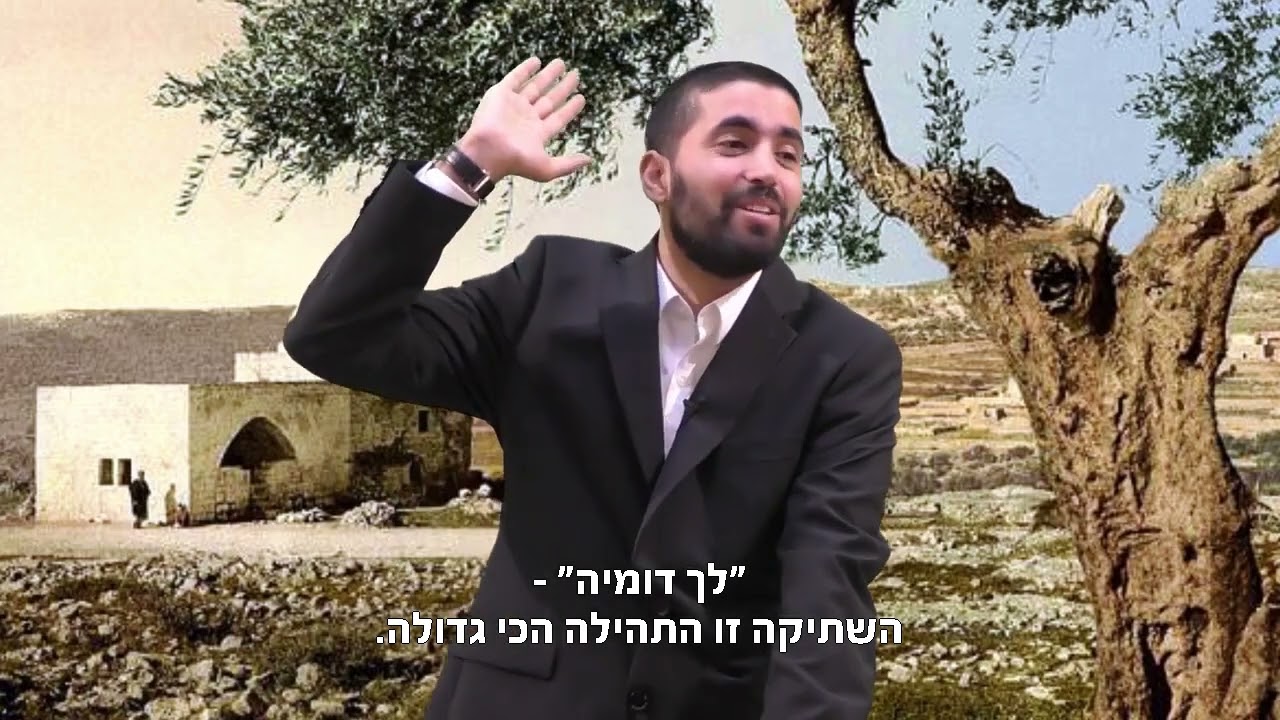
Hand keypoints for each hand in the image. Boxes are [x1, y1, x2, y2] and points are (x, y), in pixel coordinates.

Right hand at [457, 57, 590, 183]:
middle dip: (563, 88)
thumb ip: (568, 164)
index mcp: (537, 134)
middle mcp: (527, 118)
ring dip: (548, 75)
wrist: (488, 151)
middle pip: (550, 99)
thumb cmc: (515, 161)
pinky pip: (515, 78)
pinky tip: (537, 61)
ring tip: (561, 63)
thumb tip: (589, 160)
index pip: (559, 118)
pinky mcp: (501, 94)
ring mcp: (514, 105)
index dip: (570, 108)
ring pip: (535, 86)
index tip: (581, 97)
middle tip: (575, 75)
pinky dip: (525, 69)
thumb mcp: (547, 168)